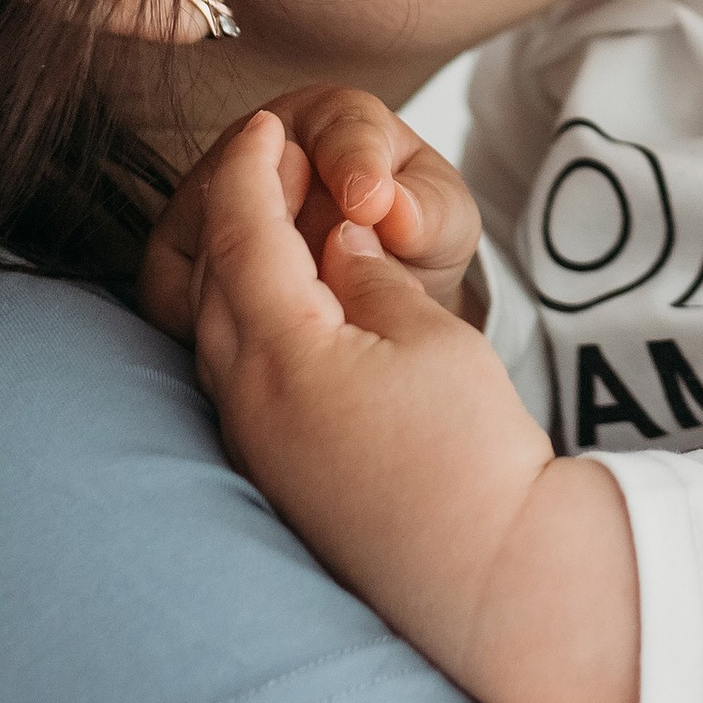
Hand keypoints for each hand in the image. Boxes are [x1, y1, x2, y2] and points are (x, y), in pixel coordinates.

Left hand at [149, 110, 642, 702]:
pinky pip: (236, 376)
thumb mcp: (431, 337)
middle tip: (270, 160)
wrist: (487, 578)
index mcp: (282, 353)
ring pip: (218, 331)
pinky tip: (289, 310)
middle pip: (215, 280)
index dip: (251, 170)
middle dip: (235, 212)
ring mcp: (252, 446)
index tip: (263, 124)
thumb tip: (337, 246)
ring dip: (238, 269)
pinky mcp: (272, 478)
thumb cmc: (471, 452)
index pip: (245, 235)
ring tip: (280, 226)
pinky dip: (249, 323)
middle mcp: (246, 401)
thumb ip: (369, 278)